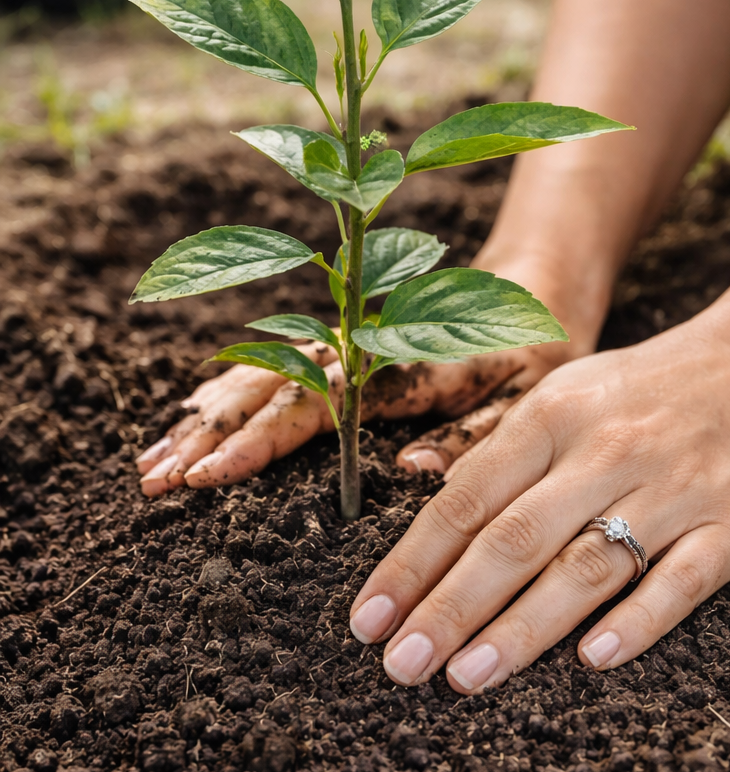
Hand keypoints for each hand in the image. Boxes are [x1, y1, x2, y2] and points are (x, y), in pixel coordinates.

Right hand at [135, 336, 568, 497]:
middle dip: (204, 437)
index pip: (312, 406)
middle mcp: (357, 347)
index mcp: (399, 362)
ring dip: (202, 420)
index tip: (206, 479)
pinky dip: (222, 398)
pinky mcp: (336, 347)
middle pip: (264, 389)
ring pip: (255, 378)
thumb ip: (474, 435)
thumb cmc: (537, 354)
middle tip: (152, 483)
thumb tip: (410, 470)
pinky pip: (267, 371)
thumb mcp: (526, 398)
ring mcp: (340, 343)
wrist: (536, 288)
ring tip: (150, 465)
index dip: (256, 444)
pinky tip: (186, 423)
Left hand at [347, 298, 729, 689]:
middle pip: (513, 540)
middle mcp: (607, 452)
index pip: (466, 500)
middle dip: (449, 609)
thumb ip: (503, 449)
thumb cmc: (656, 391)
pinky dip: (636, 622)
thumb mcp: (571, 394)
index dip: (412, 565)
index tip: (367, 623)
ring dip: (523, 627)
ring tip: (467, 676)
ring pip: (586, 567)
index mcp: (555, 416)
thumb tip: (421, 492)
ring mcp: (674, 491)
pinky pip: (679, 582)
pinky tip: (592, 661)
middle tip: (402, 667)